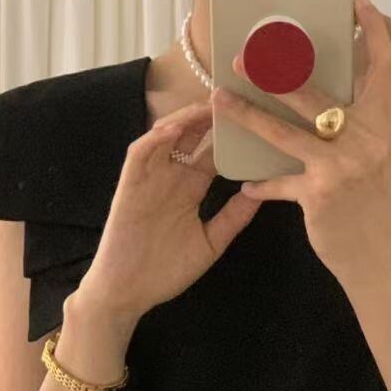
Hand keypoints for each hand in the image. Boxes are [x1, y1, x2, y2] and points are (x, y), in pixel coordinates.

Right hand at [75, 99, 258, 321]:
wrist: (127, 294)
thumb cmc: (166, 272)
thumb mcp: (211, 242)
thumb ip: (234, 217)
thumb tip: (263, 193)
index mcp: (191, 189)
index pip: (215, 152)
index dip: (234, 134)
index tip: (259, 116)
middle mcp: (171, 177)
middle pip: (193, 135)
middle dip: (214, 115)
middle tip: (238, 96)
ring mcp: (149, 178)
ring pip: (167, 134)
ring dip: (187, 117)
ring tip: (211, 103)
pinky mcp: (129, 185)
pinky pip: (141, 152)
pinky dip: (157, 137)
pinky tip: (177, 127)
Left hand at [210, 0, 390, 280]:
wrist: (378, 258)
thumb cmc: (370, 207)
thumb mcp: (373, 159)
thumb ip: (355, 128)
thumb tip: (325, 100)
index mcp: (382, 125)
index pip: (383, 68)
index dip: (374, 31)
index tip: (359, 3)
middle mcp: (365, 139)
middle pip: (316, 93)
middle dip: (276, 71)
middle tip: (245, 55)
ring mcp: (342, 166)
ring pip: (286, 132)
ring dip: (248, 115)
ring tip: (220, 100)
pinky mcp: (319, 194)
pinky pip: (279, 182)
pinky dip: (262, 185)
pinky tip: (247, 185)